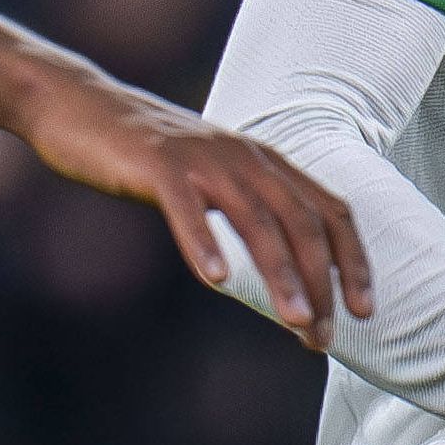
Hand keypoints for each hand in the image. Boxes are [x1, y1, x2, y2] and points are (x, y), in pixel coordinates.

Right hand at [56, 88, 372, 348]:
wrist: (78, 106)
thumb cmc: (149, 158)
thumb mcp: (213, 181)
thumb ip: (249, 214)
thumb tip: (287, 273)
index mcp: (266, 162)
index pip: (332, 212)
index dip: (355, 262)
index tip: (365, 311)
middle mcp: (246, 156)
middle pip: (302, 223)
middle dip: (322, 283)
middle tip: (323, 337)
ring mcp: (203, 157)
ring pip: (257, 220)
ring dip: (282, 275)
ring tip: (296, 321)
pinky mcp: (158, 162)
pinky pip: (186, 207)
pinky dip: (204, 242)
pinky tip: (216, 280)